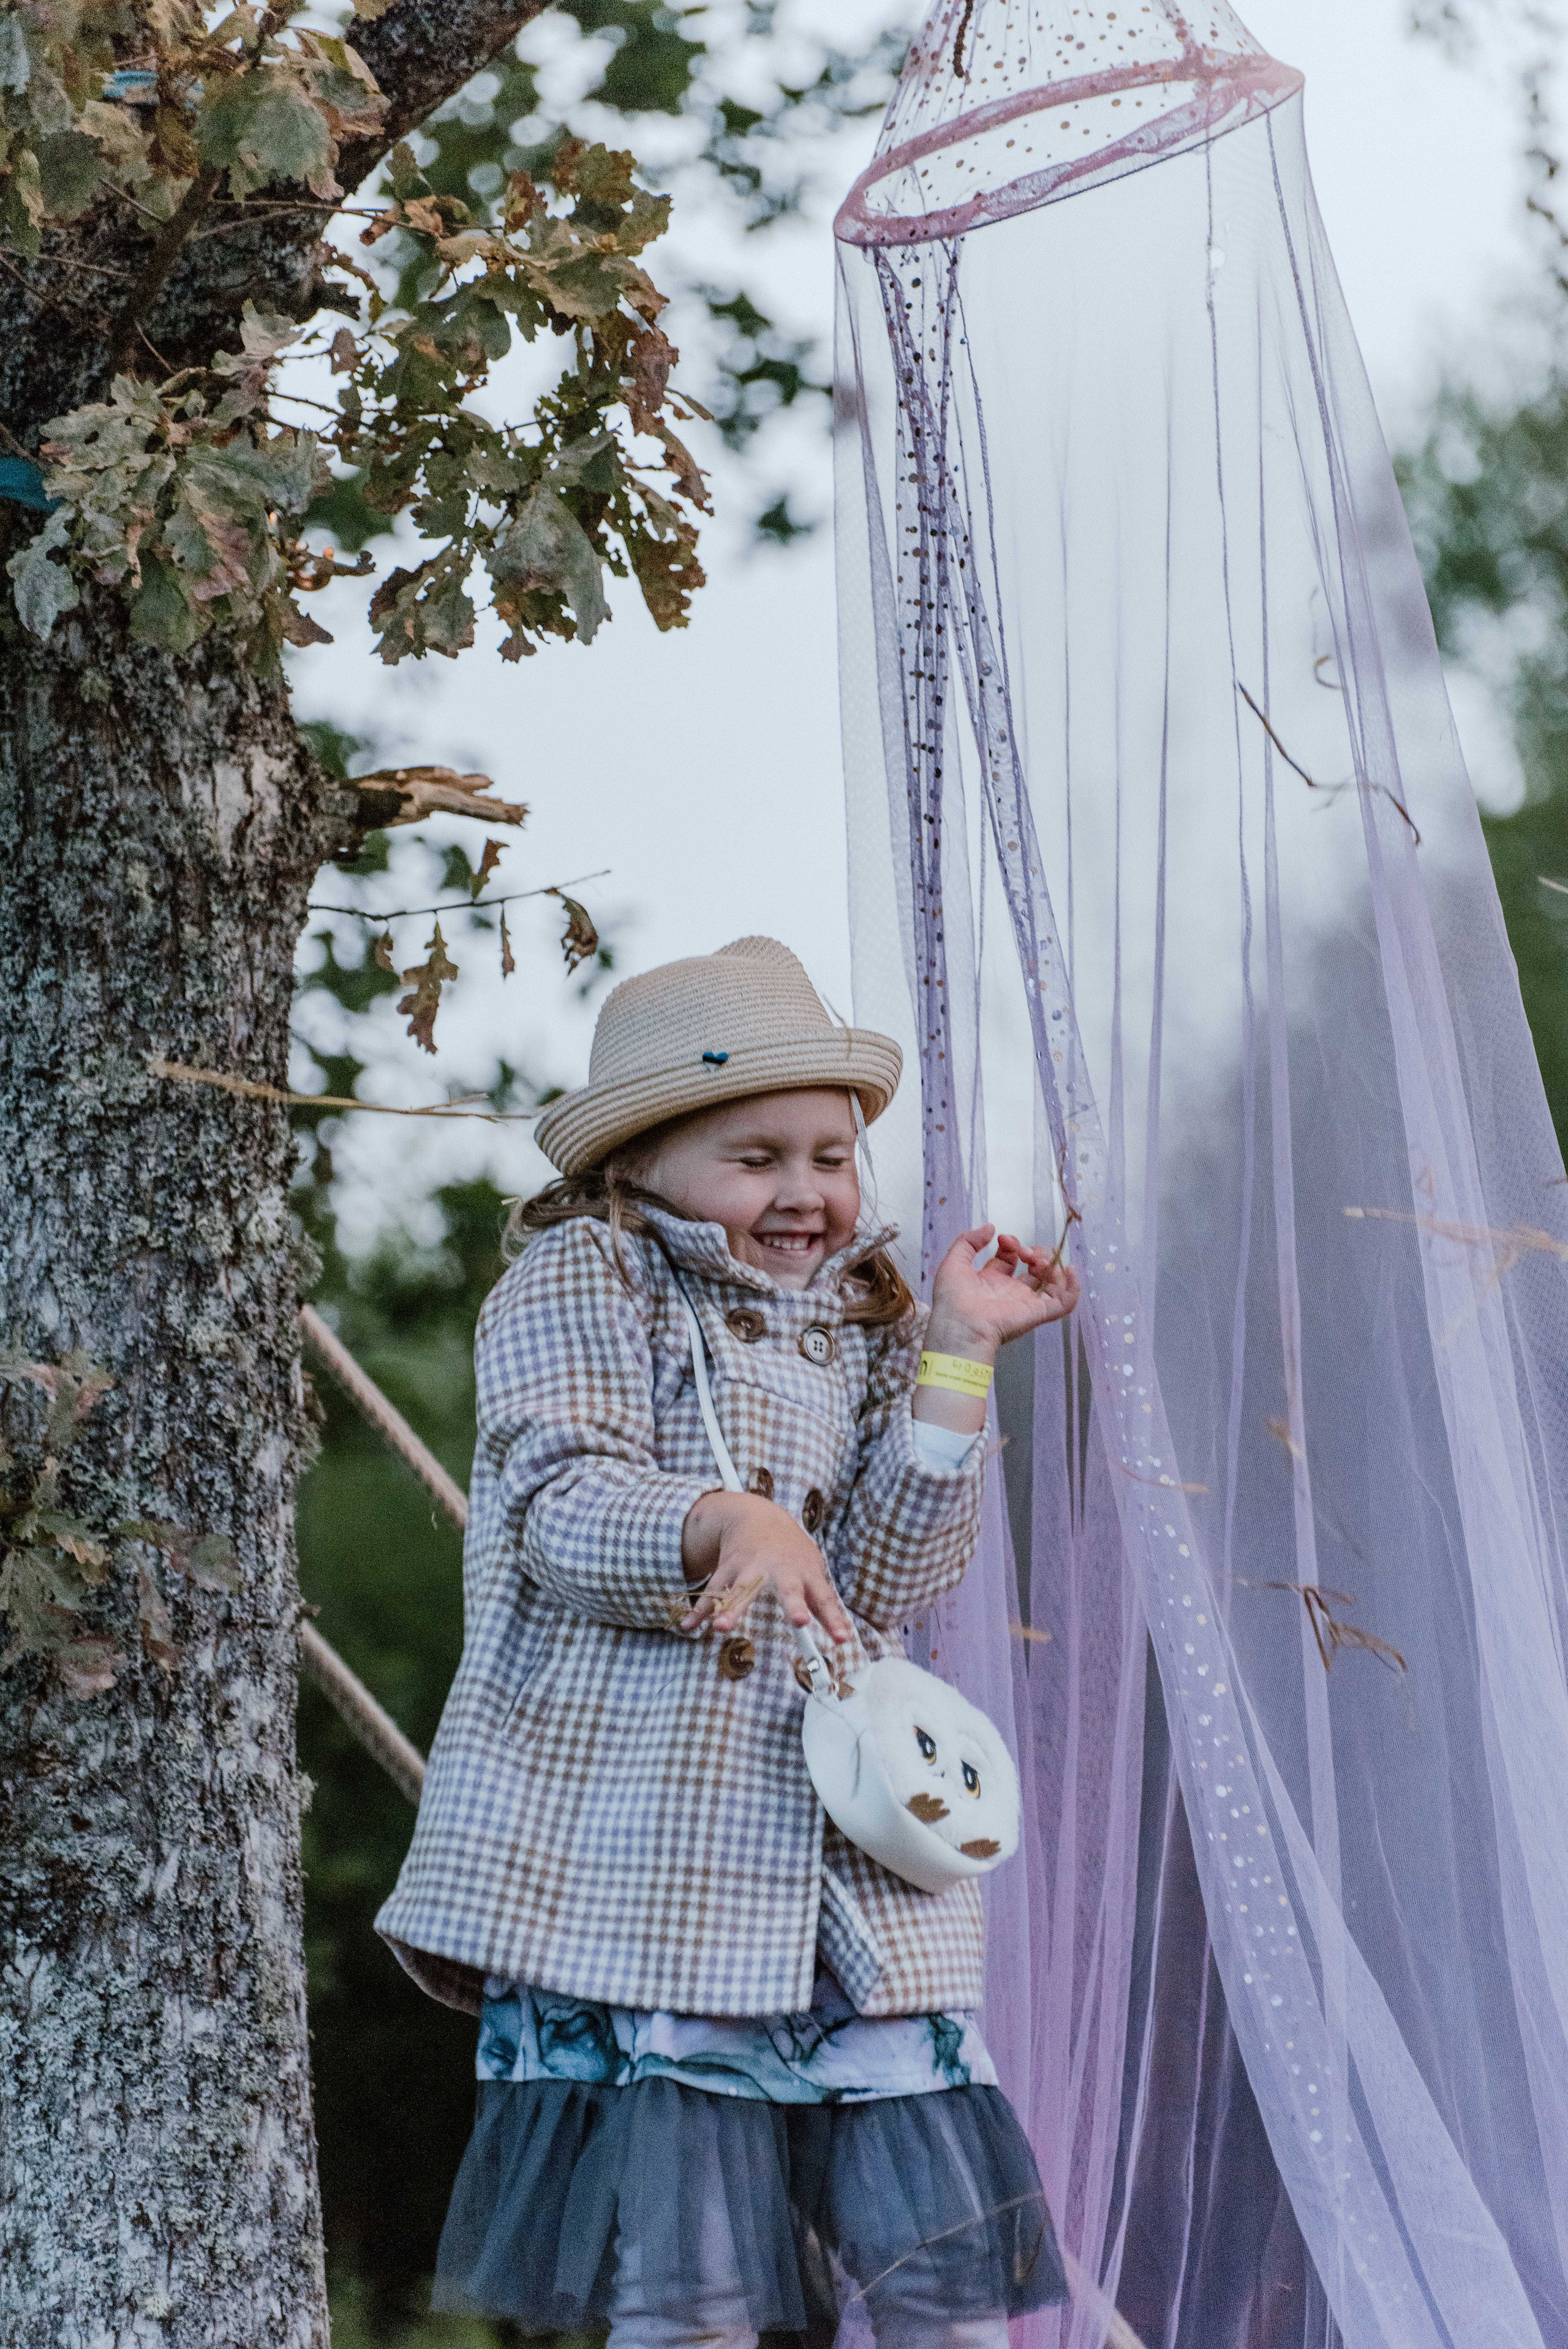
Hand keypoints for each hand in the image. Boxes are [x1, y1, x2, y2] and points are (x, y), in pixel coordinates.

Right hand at [679, 1489, 851, 1645]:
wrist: (756, 1514)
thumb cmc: (791, 1552)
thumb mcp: (812, 1571)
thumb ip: (822, 1604)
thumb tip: (842, 1635)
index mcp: (805, 1573)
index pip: (824, 1599)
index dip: (834, 1619)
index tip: (843, 1638)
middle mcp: (780, 1570)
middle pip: (788, 1590)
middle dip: (794, 1605)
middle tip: (799, 1620)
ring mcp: (752, 1568)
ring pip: (742, 1590)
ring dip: (731, 1609)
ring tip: (722, 1628)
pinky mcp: (728, 1569)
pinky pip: (713, 1593)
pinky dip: (700, 1610)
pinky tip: (689, 1625)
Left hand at [927, 1225, 1080, 1355]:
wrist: (959, 1326)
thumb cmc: (952, 1299)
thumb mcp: (954, 1262)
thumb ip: (969, 1241)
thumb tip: (991, 1228)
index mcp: (990, 1281)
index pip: (1009, 1258)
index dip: (1011, 1245)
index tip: (1004, 1239)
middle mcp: (1010, 1292)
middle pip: (1033, 1268)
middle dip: (1033, 1252)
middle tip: (1024, 1251)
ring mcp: (1025, 1303)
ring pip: (1050, 1282)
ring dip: (1049, 1264)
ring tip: (1036, 1260)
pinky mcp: (1037, 1313)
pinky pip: (1064, 1303)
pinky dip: (1073, 1287)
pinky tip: (1070, 1270)